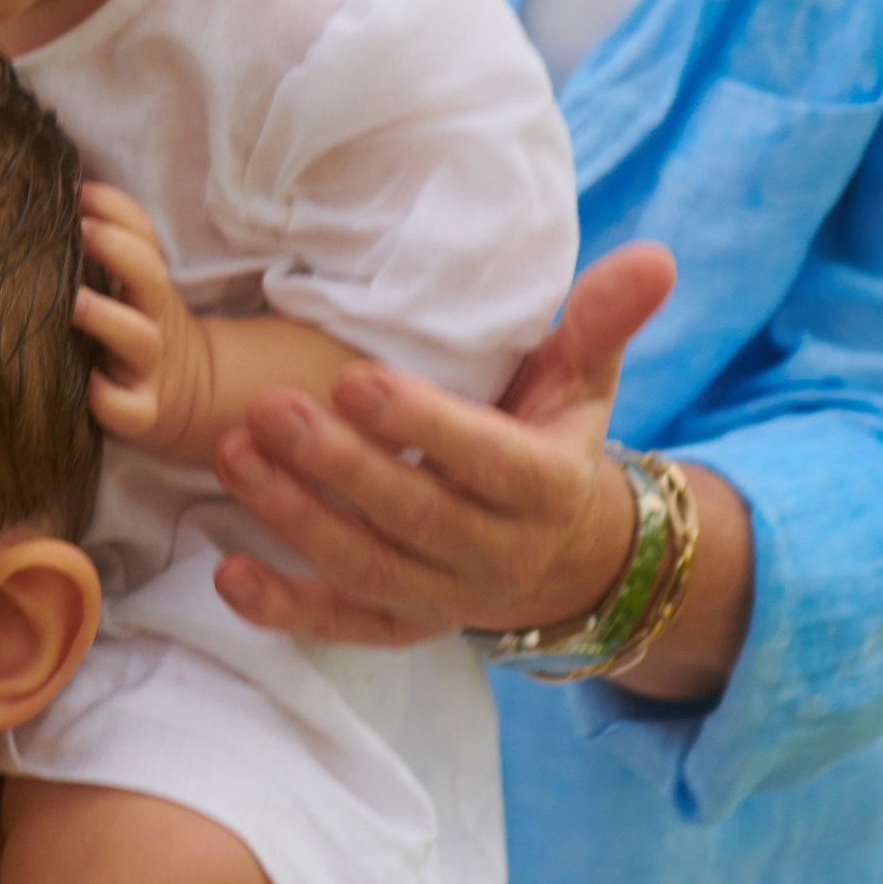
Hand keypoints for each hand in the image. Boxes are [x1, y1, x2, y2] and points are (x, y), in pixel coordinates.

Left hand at [75, 183, 213, 453]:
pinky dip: (109, 399)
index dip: (112, 207)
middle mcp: (152, 319)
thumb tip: (44, 191)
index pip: (141, 232)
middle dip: (117, 249)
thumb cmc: (132, 325)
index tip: (73, 190)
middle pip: (149, 276)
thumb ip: (98, 245)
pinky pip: (130, 409)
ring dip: (107, 318)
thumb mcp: (128, 283)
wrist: (185, 393)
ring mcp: (148, 367)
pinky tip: (87, 386)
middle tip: (78, 230)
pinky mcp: (143, 412)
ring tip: (72, 303)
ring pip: (139, 339)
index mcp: (147, 281)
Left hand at [211, 241, 676, 647]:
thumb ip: (602, 321)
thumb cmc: (554, 443)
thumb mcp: (583, 382)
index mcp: (544, 485)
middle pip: (413, 517)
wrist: (569, 559)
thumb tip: (654, 257)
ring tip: (233, 456)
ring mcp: (446, 598)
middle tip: (268, 410)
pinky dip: (286, 609)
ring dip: (295, 519)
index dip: (421, 424)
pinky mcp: (403, 626)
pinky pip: (343, 627)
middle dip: (338, 468)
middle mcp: (496, 552)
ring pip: (368, 569)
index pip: (483, 459)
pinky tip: (228, 575)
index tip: (354, 379)